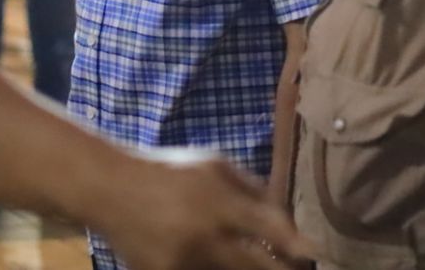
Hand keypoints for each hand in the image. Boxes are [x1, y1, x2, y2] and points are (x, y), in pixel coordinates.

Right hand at [95, 150, 311, 269]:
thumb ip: (252, 190)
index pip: (269, 229)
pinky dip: (213, 269)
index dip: (296, 246)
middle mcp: (202, 235)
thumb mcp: (214, 166)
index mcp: (218, 201)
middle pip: (256, 268)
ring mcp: (182, 261)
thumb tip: (286, 220)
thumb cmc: (170, 172)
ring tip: (252, 261)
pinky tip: (215, 258)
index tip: (313, 254)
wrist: (111, 189)